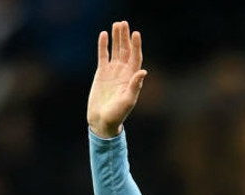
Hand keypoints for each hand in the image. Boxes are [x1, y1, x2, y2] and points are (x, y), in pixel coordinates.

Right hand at [87, 21, 146, 137]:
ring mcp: (113, 72)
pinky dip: (103, 45)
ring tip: (116, 24)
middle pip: (126, 51)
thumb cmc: (118, 114)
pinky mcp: (101, 73)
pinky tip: (103, 34)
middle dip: (125, 37)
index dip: (136, 46)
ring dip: (116, 38)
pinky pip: (103, 56)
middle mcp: (124, 73)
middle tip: (123, 23)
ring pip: (115, 51)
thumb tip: (143, 71)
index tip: (136, 33)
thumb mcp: (128, 100)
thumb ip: (135, 86)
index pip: (136, 58)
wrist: (103, 120)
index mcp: (132, 78)